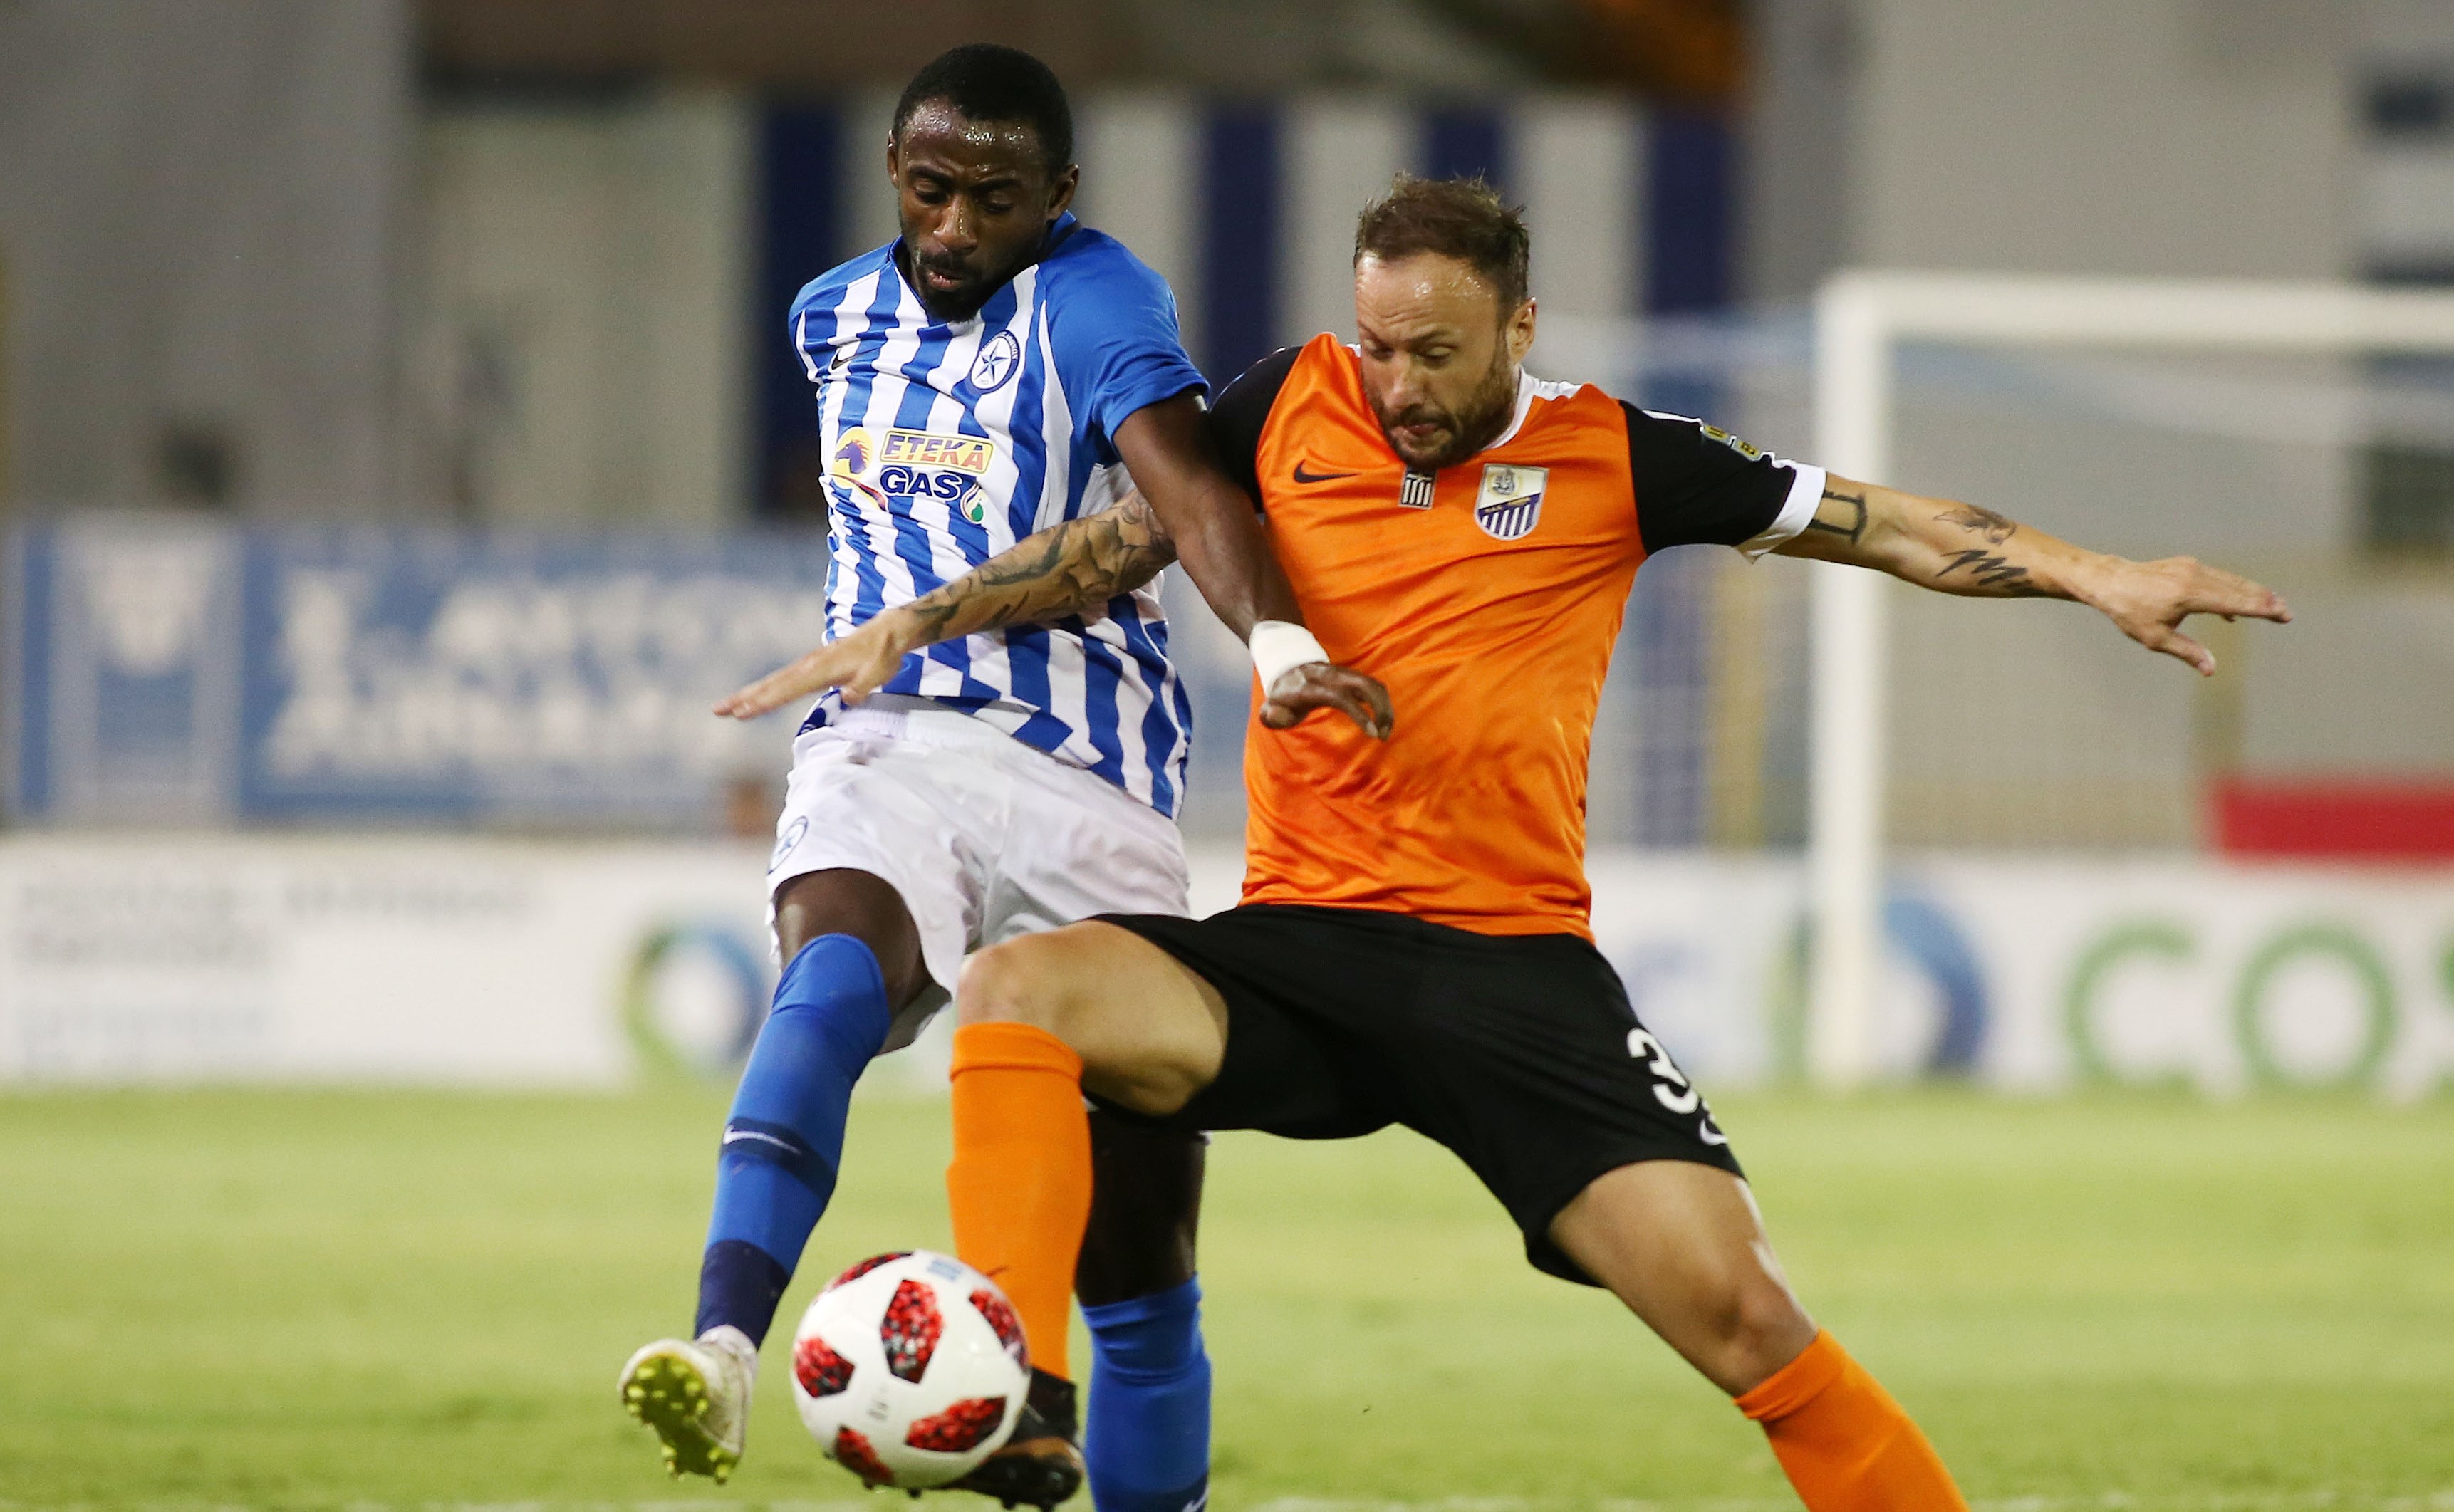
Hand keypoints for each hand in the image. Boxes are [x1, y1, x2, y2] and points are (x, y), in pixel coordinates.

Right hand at [714, 612, 911, 719]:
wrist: (887, 633)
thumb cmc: (882, 655)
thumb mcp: (877, 675)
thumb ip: (861, 688)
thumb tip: (848, 698)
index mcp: (821, 669)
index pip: (787, 690)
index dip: (765, 703)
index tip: (743, 713)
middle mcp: (809, 666)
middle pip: (771, 685)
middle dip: (744, 698)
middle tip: (718, 710)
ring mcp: (808, 664)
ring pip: (773, 681)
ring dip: (749, 693)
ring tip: (727, 707)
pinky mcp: (812, 665)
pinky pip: (783, 679)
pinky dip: (766, 689)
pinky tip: (755, 697)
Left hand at [1260, 662, 1393, 739]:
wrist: (1288, 664)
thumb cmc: (1283, 693)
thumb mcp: (1271, 706)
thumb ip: (1272, 715)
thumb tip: (1277, 717)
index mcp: (1311, 687)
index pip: (1340, 697)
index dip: (1359, 714)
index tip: (1373, 733)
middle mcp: (1330, 677)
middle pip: (1365, 686)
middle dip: (1381, 709)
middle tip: (1384, 735)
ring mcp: (1342, 673)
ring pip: (1373, 684)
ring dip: (1385, 707)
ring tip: (1385, 731)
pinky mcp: (1350, 675)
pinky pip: (1373, 685)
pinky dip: (1383, 702)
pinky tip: (1382, 720)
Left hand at [2085, 555, 2289, 674]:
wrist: (2110, 581)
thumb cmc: (2130, 612)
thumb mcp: (2156, 639)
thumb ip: (2188, 652)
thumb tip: (2212, 669)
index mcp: (2190, 595)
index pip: (2235, 604)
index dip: (2261, 609)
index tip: (2283, 614)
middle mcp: (2195, 577)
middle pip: (2238, 589)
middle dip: (2264, 601)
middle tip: (2287, 612)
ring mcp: (2191, 568)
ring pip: (2230, 580)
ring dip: (2252, 592)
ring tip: (2272, 604)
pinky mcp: (2186, 564)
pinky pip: (2216, 577)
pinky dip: (2231, 589)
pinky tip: (2234, 612)